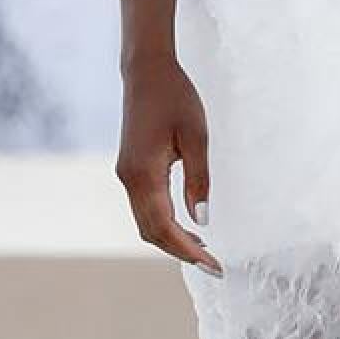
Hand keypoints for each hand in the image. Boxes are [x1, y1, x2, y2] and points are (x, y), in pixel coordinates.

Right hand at [116, 54, 221, 276]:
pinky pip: (144, 207)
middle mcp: (129, 179)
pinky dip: (163, 222)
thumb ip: (199, 179)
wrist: (147, 71)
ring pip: (145, 222)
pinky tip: (185, 223)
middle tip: (212, 265)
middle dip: (180, 252)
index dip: (188, 251)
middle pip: (151, 232)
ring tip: (202, 248)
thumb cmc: (175, 98)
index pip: (165, 228)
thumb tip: (203, 220)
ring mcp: (126, 175)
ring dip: (171, 239)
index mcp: (144, 174)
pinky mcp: (129, 169)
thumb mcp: (197, 136)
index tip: (213, 267)